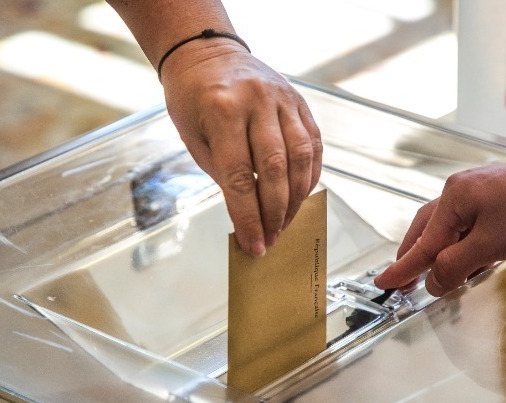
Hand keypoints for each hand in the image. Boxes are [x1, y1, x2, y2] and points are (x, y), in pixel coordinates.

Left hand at [161, 40, 321, 256]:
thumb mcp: (193, 138)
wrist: (208, 53)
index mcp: (222, 109)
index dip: (248, 217)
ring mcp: (283, 98)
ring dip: (296, 198)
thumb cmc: (193, 99)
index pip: (239, 177)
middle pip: (274, 169)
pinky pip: (313, 144)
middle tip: (271, 239)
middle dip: (274, 213)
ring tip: (286, 222)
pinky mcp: (299, 101)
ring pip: (300, 158)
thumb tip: (249, 216)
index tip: (253, 245)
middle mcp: (257, 101)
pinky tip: (300, 195)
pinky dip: (309, 174)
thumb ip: (223, 174)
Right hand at [374, 158, 505, 296]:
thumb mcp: (490, 245)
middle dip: (416, 258)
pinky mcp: (504, 203)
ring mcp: (484, 195)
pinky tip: (471, 261)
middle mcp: (463, 192)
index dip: (402, 268)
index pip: (422, 244)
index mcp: (453, 198)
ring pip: (453, 230)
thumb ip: (455, 265)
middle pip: (429, 230)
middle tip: (402, 281)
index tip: (382, 284)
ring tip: (433, 276)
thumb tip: (432, 281)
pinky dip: (466, 248)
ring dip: (443, 254)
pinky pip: (474, 229)